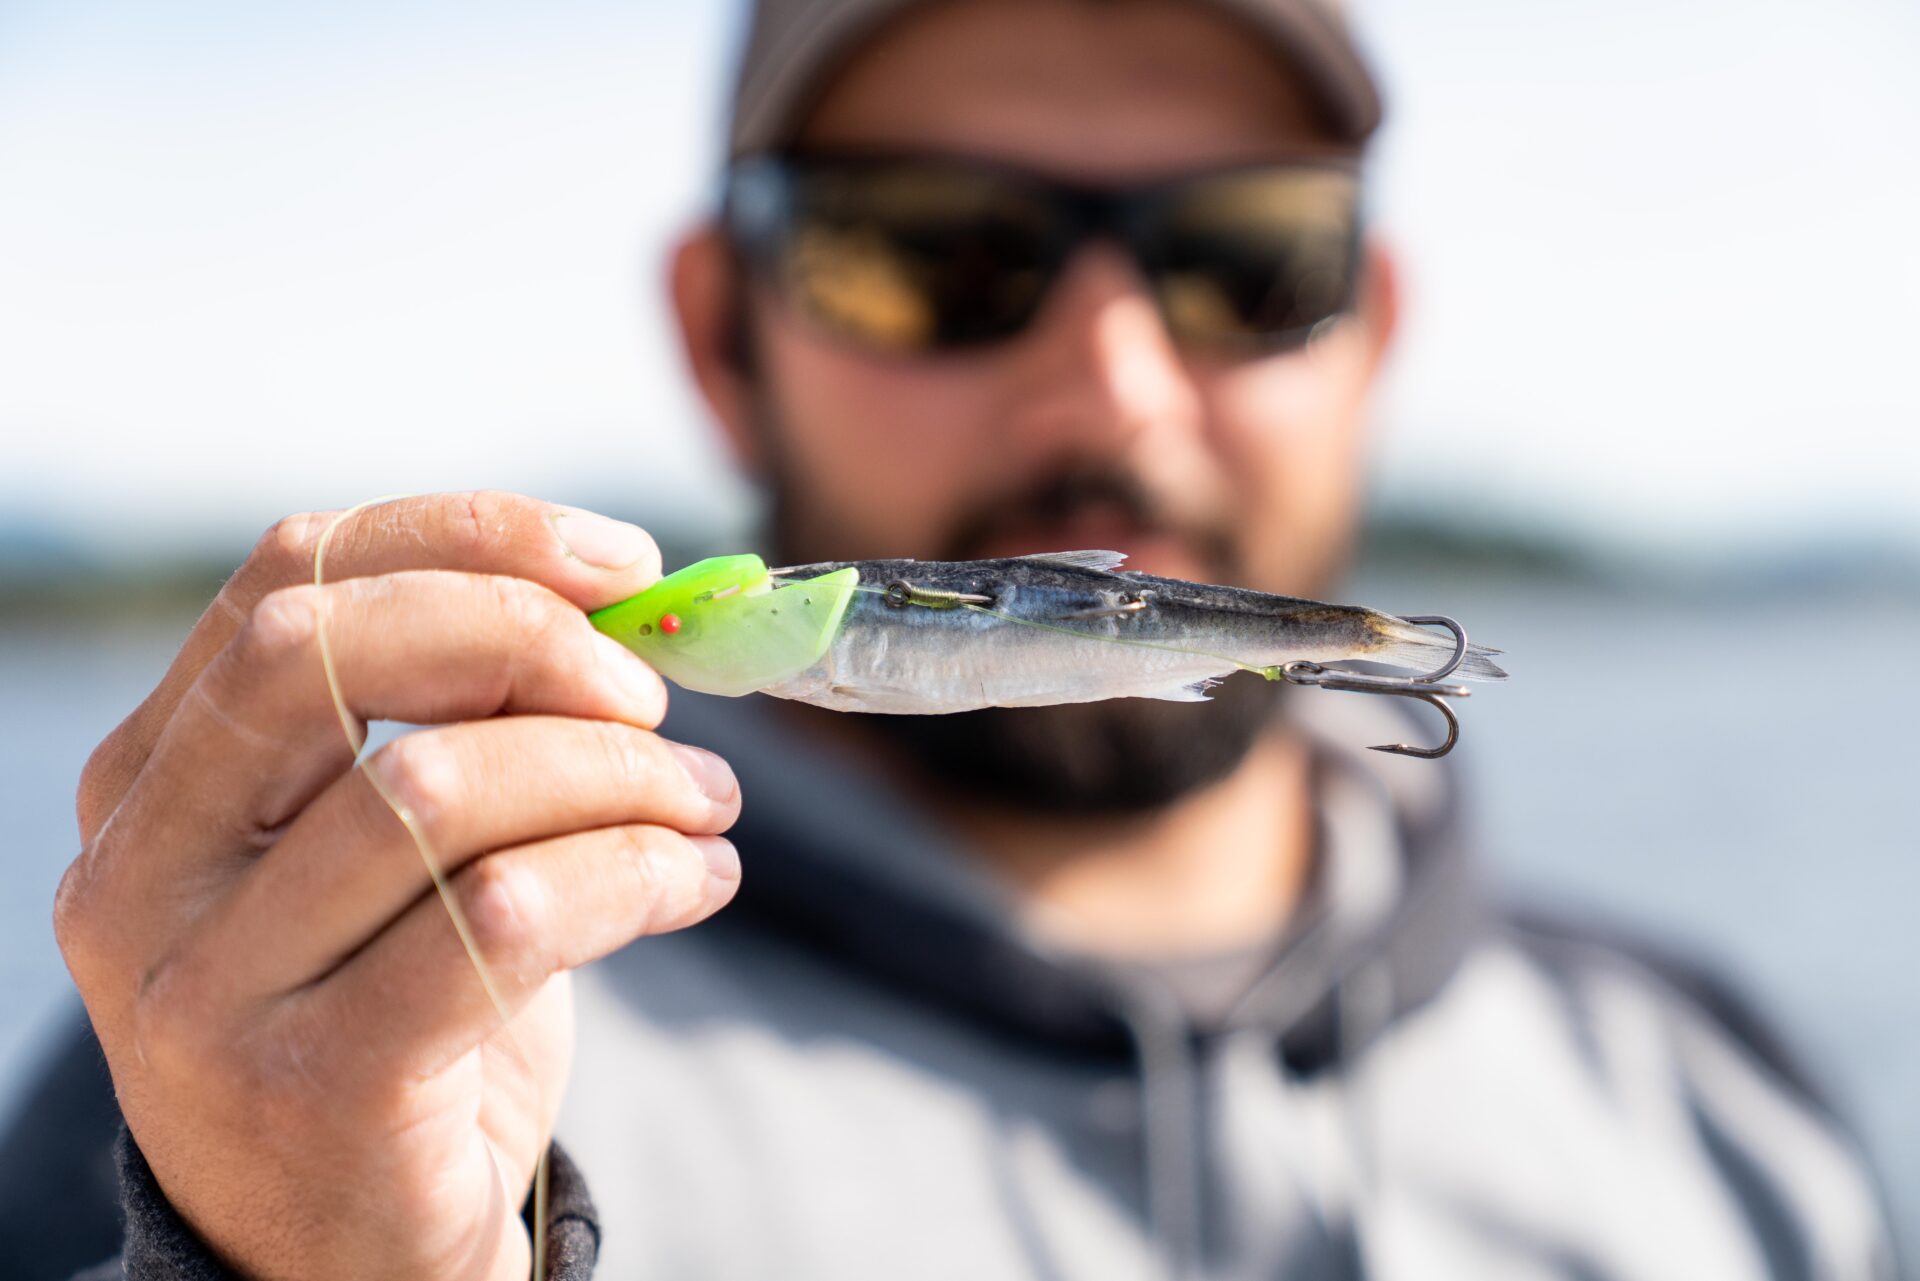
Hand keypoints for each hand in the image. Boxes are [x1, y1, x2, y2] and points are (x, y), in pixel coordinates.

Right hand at [56, 492, 740, 1280]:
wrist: (352, 1252)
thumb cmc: (398, 1016)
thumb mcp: (399, 854)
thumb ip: (462, 722)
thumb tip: (627, 605)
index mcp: (154, 780)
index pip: (289, 577)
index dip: (476, 540)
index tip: (626, 565)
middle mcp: (145, 872)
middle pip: (329, 655)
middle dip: (530, 641)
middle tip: (650, 702)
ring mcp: (211, 988)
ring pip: (438, 789)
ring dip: (619, 778)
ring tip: (704, 809)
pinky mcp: (314, 1084)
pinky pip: (510, 915)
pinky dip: (638, 873)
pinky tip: (697, 880)